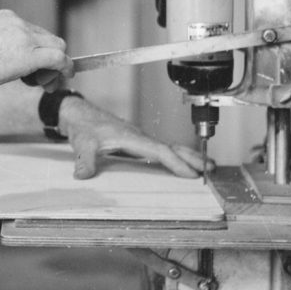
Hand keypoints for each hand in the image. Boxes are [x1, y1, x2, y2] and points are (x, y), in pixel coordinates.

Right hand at [0, 10, 72, 87]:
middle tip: (45, 75)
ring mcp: (26, 37)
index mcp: (5, 18)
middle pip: (47, 37)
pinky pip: (59, 58)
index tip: (33, 64)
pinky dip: (66, 67)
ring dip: (57, 65)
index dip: (36, 48)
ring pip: (56, 46)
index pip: (31, 30)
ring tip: (48, 82)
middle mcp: (19, 23)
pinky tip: (66, 76)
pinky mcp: (31, 54)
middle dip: (50, 56)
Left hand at [60, 98, 206, 178]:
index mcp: (132, 137)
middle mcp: (139, 137)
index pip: (160, 150)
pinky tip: (181, 165)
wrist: (79, 114)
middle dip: (192, 157)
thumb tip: (83, 174)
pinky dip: (175, 157)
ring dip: (187, 157)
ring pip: (169, 148)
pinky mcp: (136, 143)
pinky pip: (161, 150)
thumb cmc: (84, 125)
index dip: (176, 162)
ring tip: (205, 168)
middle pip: (171, 147)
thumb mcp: (82, 143)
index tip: (191, 173)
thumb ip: (84, 159)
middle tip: (211, 168)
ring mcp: (139, 140)